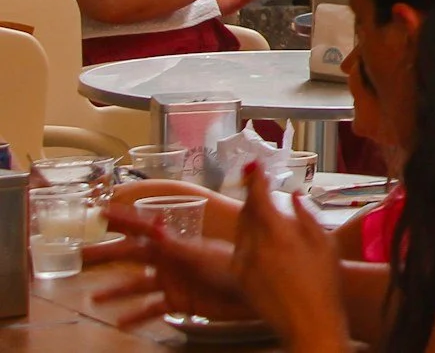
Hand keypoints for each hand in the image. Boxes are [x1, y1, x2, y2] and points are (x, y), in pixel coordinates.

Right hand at [99, 210, 252, 327]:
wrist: (253, 292)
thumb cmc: (233, 267)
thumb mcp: (201, 254)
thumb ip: (176, 242)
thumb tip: (156, 223)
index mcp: (176, 244)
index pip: (143, 228)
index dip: (123, 219)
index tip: (101, 212)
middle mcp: (170, 260)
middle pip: (131, 255)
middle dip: (107, 254)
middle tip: (80, 255)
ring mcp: (173, 281)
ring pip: (137, 285)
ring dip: (116, 290)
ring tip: (93, 297)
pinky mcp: (179, 301)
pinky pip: (152, 308)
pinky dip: (136, 315)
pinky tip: (119, 323)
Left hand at [228, 164, 353, 352]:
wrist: (309, 322)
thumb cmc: (324, 283)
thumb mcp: (325, 245)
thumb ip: (306, 216)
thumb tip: (294, 196)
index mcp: (279, 235)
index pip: (259, 198)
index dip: (256, 179)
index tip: (255, 165)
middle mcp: (255, 247)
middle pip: (246, 213)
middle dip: (252, 197)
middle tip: (260, 185)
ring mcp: (243, 264)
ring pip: (240, 230)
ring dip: (249, 217)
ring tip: (263, 211)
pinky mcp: (239, 278)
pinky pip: (239, 249)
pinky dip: (247, 238)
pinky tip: (261, 240)